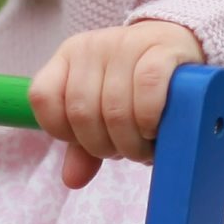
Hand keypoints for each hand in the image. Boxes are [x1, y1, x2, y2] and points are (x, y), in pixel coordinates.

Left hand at [29, 20, 202, 187]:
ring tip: (145, 147)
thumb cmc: (135, 88)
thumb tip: (71, 180)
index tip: (90, 142)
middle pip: (82, 112)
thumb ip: (82, 146)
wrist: (179, 48)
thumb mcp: (102, 114)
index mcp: (67, 57)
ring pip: (115, 107)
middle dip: (104, 146)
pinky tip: (154, 129)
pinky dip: (149, 117)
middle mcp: (91, 47)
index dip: (64, 132)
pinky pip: (148, 86)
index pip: (44, 99)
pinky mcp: (160, 47)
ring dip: (131, 142)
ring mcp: (125, 43)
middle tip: (126, 152)